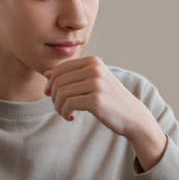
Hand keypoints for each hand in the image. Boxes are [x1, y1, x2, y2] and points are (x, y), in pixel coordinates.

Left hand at [43, 56, 166, 170]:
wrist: (133, 116)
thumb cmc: (110, 100)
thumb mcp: (91, 83)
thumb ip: (70, 76)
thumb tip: (46, 73)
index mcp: (93, 61)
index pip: (60, 69)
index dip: (51, 83)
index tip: (51, 96)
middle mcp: (95, 69)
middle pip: (58, 81)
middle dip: (53, 96)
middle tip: (59, 107)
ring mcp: (96, 84)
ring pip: (61, 93)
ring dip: (58, 107)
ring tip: (64, 113)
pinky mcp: (96, 100)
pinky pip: (68, 104)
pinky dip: (64, 113)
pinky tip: (70, 118)